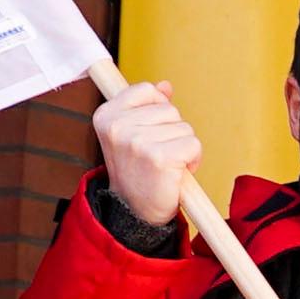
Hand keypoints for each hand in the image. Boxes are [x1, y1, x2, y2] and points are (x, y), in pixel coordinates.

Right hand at [90, 80, 203, 230]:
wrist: (135, 212)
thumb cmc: (137, 172)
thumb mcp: (133, 134)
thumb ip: (147, 107)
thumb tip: (166, 86)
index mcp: (106, 116)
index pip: (146, 90)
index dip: (158, 108)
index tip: (151, 131)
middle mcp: (117, 127)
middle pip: (169, 109)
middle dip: (172, 132)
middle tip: (158, 155)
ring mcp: (137, 142)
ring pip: (184, 127)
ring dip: (183, 147)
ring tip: (166, 165)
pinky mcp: (159, 158)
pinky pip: (193, 144)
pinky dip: (193, 159)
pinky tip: (177, 172)